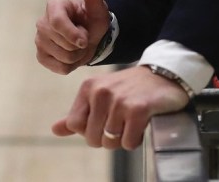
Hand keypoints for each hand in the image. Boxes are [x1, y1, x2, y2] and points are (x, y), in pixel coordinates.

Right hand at [35, 0, 110, 73]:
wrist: (90, 39)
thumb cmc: (92, 21)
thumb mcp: (98, 9)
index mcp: (54, 6)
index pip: (57, 22)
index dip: (73, 34)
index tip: (85, 39)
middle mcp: (43, 21)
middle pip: (61, 42)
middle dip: (79, 45)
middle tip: (83, 38)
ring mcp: (39, 39)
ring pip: (62, 56)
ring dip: (77, 55)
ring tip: (78, 46)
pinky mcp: (40, 56)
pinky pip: (60, 67)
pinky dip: (71, 65)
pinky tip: (72, 55)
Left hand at [52, 65, 190, 149]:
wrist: (163, 74)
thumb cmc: (129, 88)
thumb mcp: (100, 95)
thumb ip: (78, 114)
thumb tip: (55, 130)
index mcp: (89, 87)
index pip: (75, 125)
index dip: (89, 130)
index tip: (104, 121)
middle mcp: (101, 91)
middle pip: (92, 138)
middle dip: (107, 138)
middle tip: (121, 122)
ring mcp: (119, 100)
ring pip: (110, 143)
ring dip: (123, 139)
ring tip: (132, 121)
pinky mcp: (137, 109)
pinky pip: (127, 143)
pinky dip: (135, 140)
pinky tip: (141, 123)